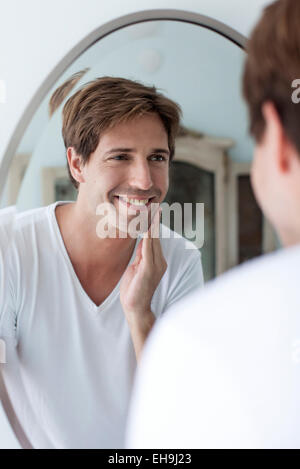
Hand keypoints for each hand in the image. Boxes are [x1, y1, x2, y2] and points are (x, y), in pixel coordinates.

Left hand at [120, 207, 166, 324]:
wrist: (135, 309)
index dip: (154, 225)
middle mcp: (160, 261)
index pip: (155, 239)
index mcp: (157, 261)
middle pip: (156, 237)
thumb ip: (141, 255)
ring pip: (154, 241)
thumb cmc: (134, 290)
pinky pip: (148, 249)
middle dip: (155, 221)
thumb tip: (143, 241)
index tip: (154, 210)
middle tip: (155, 204)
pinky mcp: (149, 269)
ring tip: (153, 210)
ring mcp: (156, 265)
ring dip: (153, 225)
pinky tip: (147, 227)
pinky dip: (149, 237)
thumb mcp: (136, 268)